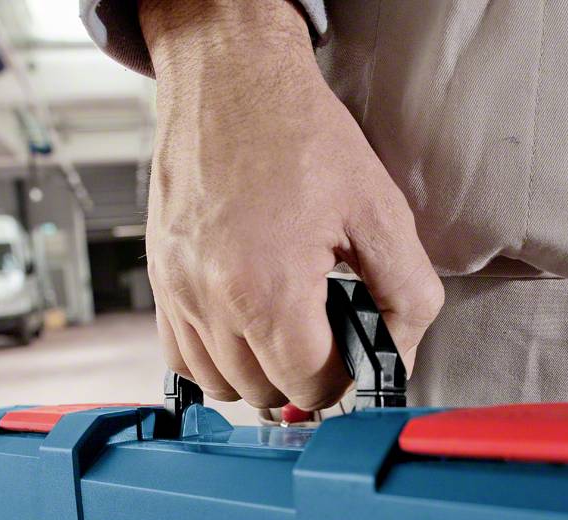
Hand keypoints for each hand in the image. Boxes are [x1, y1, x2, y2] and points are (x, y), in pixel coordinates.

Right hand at [140, 0, 442, 409]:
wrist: (230, 79)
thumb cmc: (298, 133)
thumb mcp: (380, 211)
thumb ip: (406, 295)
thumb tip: (399, 355)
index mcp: (268, 287)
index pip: (311, 386)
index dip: (345, 377)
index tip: (356, 352)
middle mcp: (211, 298)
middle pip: (266, 393)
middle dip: (307, 377)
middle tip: (331, 336)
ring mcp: (178, 291)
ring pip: (222, 384)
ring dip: (262, 374)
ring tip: (291, 331)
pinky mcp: (161, 279)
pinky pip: (180, 357)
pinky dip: (216, 361)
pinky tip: (247, 329)